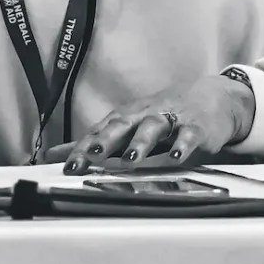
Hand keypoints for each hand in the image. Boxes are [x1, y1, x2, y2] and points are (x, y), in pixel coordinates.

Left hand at [61, 69, 255, 172]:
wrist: (209, 98)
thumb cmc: (161, 115)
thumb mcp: (125, 125)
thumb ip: (92, 141)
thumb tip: (54, 154)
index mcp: (124, 118)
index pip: (98, 133)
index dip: (82, 149)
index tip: (67, 166)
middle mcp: (143, 115)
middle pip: (120, 125)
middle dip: (105, 142)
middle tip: (91, 156)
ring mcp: (169, 119)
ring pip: (152, 128)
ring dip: (141, 143)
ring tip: (131, 160)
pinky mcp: (195, 126)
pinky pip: (188, 135)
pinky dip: (182, 145)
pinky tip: (176, 156)